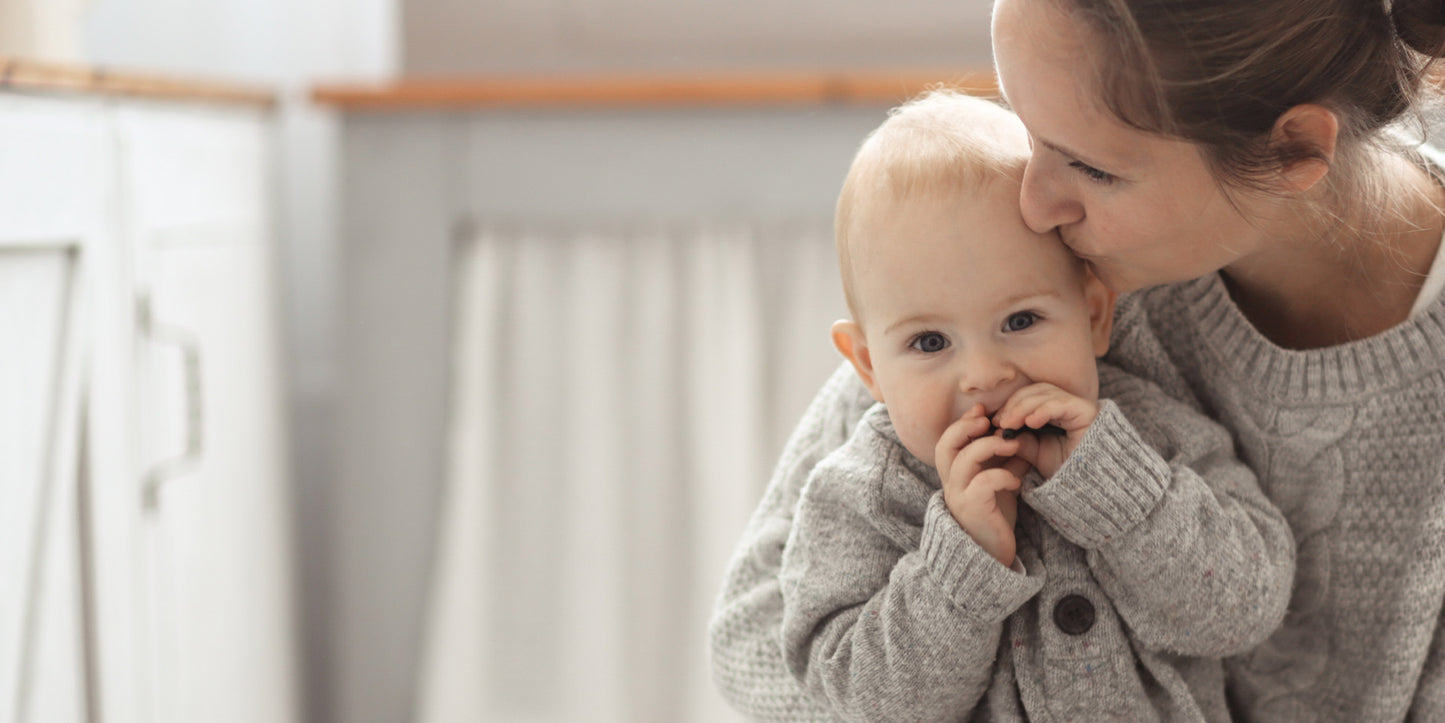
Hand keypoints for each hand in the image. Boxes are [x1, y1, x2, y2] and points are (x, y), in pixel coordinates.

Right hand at [935, 404, 1030, 566]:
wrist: (994, 554)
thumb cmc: (995, 515)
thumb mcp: (1002, 481)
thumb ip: (1008, 458)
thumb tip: (1023, 433)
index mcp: (954, 474)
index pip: (948, 440)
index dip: (962, 422)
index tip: (983, 411)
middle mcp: (950, 483)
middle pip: (945, 445)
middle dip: (966, 427)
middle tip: (989, 420)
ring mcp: (959, 496)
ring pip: (963, 459)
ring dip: (989, 445)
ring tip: (1013, 444)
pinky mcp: (973, 509)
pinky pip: (984, 482)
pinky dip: (1002, 475)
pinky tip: (1016, 481)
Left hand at [991, 383, 1097, 477]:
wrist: (1088, 484)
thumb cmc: (1064, 469)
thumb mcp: (1035, 454)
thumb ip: (1019, 440)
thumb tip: (996, 430)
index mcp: (1053, 411)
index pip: (1028, 396)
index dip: (1010, 405)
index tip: (995, 421)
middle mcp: (1066, 404)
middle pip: (1035, 391)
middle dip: (1014, 404)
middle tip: (1000, 422)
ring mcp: (1076, 406)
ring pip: (1045, 393)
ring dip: (1023, 406)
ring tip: (1010, 424)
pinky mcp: (1085, 410)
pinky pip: (1060, 403)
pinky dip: (1043, 410)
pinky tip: (1031, 422)